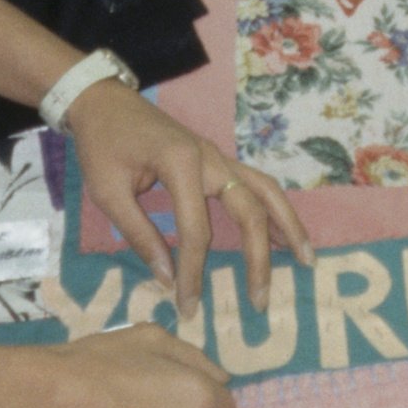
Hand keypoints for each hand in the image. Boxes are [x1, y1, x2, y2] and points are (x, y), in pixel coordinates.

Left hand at [62, 80, 313, 315]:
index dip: (194, 272)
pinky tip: (282, 234)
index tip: (187, 306)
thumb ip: (139, 235)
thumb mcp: (108, 192)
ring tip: (306, 260)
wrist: (104, 101)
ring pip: (266, 191)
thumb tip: (167, 279)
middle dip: (258, 258)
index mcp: (181, 164)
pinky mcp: (217, 160)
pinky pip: (256, 185)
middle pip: (249, 209)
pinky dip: (274, 210)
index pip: (197, 230)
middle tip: (260, 300)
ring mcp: (218, 156)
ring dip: (288, 225)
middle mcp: (210, 158)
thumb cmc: (101, 144)